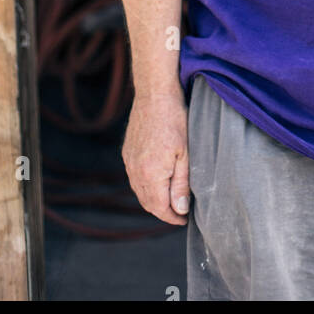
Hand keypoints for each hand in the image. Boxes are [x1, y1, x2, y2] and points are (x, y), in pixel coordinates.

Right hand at [122, 90, 189, 224]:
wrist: (155, 94)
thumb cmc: (175, 120)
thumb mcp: (185, 154)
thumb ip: (181, 184)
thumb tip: (180, 210)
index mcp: (150, 175)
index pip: (160, 208)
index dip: (173, 217)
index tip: (185, 219)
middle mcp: (135, 172)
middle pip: (148, 203)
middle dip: (164, 211)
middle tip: (180, 212)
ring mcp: (129, 162)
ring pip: (140, 191)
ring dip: (154, 200)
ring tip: (171, 200)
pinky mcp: (127, 152)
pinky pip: (134, 178)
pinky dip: (145, 186)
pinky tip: (158, 181)